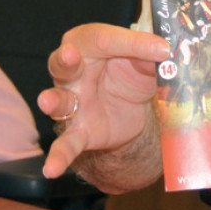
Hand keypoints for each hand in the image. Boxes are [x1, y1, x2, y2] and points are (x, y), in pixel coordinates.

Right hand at [38, 23, 169, 178]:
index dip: (131, 43)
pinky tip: (51, 169)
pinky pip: (65, 145)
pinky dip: (58, 157)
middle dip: (66, 59)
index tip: (162, 50)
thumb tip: (163, 50)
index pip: (103, 39)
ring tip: (47, 102)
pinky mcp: (77, 131)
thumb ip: (149, 56)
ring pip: (58, 99)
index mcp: (90, 45)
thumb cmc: (129, 75)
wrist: (132, 111)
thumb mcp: (143, 64)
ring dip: (52, 100)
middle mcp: (73, 71)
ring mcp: (71, 102)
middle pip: (64, 62)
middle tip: (71, 54)